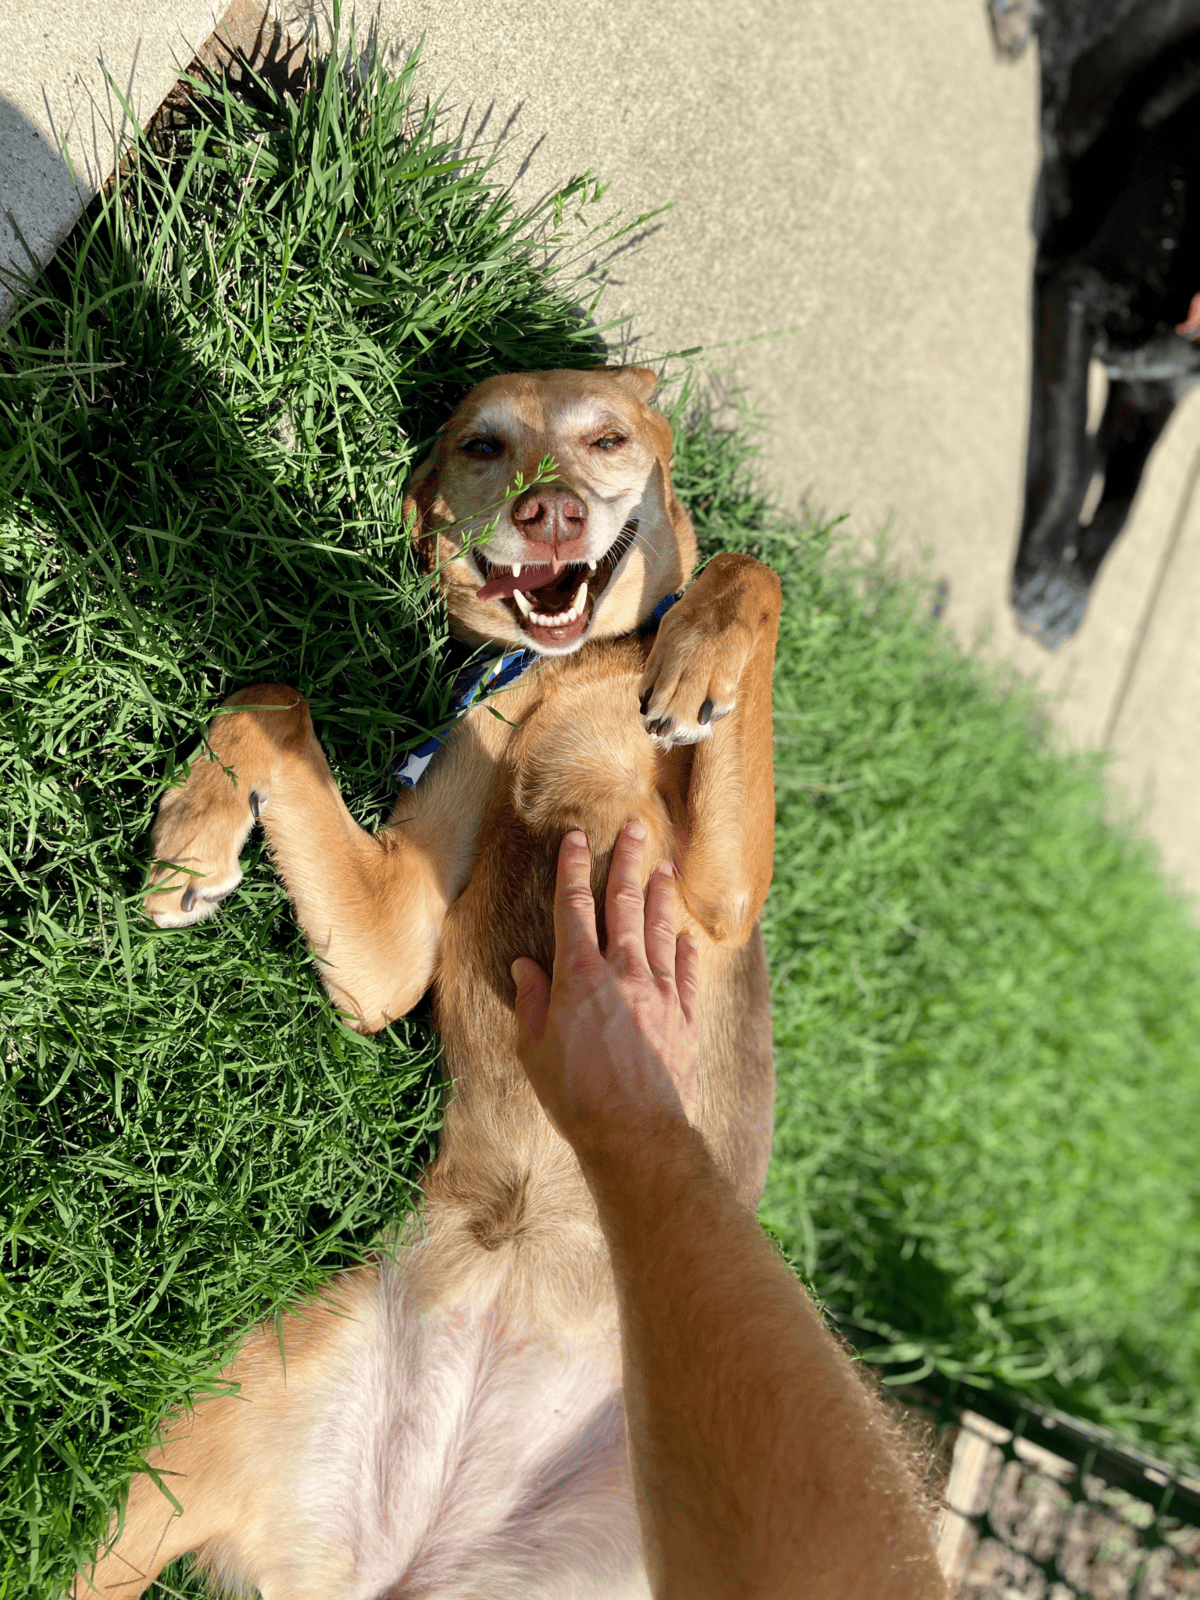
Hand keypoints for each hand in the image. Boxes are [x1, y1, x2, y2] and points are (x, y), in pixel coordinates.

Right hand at [512, 820, 699, 1164]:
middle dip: (628, 862)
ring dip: (660, 895)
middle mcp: (623, 972)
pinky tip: (682, 936)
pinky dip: (682, 949)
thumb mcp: (534, 1049)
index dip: (573, 869)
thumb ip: (532, 1001)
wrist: (634, 1133)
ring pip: (659, 929)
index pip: (574, 908)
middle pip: (625, 904)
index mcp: (579, 975)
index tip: (577, 839)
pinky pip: (685, 972)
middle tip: (636, 829)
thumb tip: (526, 967)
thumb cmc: (575, 1095)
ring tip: (664, 867)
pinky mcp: (684, 1017)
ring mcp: (659, 992)